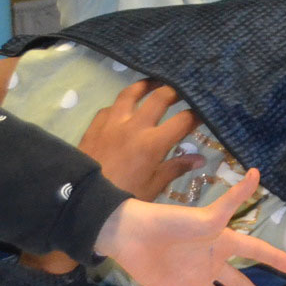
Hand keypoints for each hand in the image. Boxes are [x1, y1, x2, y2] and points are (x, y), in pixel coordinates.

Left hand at [78, 81, 202, 198]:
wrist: (79, 203)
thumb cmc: (122, 198)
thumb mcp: (152, 188)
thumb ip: (175, 168)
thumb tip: (200, 159)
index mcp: (153, 143)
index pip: (184, 120)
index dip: (198, 113)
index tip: (206, 110)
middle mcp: (135, 126)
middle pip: (161, 97)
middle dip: (176, 90)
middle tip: (185, 88)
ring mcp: (112, 124)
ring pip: (131, 93)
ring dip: (146, 85)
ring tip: (155, 82)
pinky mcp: (94, 127)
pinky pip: (108, 108)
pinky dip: (119, 105)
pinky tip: (122, 108)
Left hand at [93, 170, 285, 285]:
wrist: (131, 234)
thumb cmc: (171, 220)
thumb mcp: (208, 214)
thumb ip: (234, 198)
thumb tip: (257, 172)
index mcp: (222, 242)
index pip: (255, 251)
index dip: (274, 258)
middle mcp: (210, 264)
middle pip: (239, 285)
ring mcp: (191, 281)